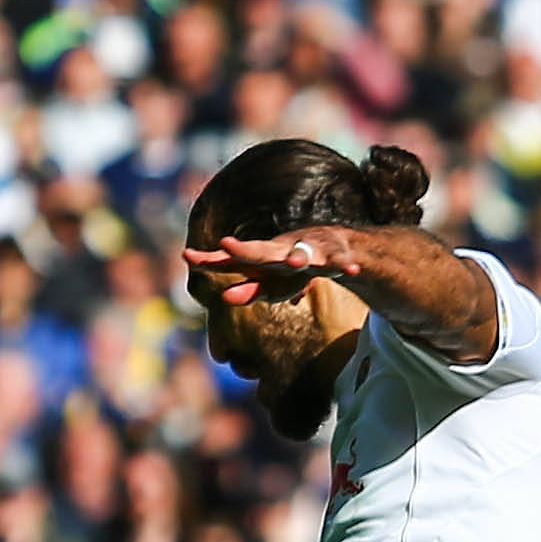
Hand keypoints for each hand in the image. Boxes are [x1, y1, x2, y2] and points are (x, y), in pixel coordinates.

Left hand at [181, 228, 373, 305]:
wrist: (334, 245)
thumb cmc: (291, 265)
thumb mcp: (268, 280)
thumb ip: (245, 288)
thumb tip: (223, 296)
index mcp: (263, 257)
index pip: (232, 260)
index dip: (212, 260)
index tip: (188, 257)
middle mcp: (283, 250)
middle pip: (261, 253)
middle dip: (245, 251)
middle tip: (226, 246)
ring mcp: (310, 251)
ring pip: (305, 254)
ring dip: (299, 257)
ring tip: (296, 262)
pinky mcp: (337, 255)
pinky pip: (343, 261)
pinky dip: (347, 264)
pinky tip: (352, 270)